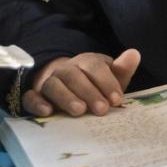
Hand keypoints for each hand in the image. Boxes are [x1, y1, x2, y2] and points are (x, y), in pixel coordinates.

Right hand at [23, 49, 140, 117]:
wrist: (66, 87)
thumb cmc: (93, 85)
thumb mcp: (110, 78)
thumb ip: (121, 70)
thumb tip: (134, 54)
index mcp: (86, 61)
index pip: (95, 66)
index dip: (107, 82)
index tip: (117, 100)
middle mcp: (66, 69)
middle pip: (74, 75)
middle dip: (89, 92)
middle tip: (101, 110)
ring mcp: (49, 81)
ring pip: (54, 84)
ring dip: (66, 97)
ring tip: (79, 111)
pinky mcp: (35, 96)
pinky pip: (31, 96)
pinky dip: (37, 103)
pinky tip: (48, 112)